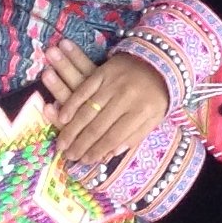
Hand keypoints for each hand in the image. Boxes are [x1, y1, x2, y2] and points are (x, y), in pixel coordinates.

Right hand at [42, 41, 170, 168]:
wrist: (159, 61)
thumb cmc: (156, 94)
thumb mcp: (155, 116)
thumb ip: (136, 135)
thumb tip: (112, 154)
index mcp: (142, 111)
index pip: (115, 136)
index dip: (98, 151)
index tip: (85, 161)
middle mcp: (126, 98)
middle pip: (98, 127)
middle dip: (81, 145)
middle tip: (69, 156)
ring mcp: (113, 84)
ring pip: (87, 111)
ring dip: (72, 130)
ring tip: (62, 144)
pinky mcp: (102, 72)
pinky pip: (83, 91)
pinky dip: (70, 105)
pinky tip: (62, 118)